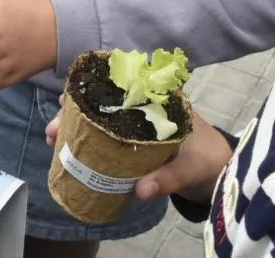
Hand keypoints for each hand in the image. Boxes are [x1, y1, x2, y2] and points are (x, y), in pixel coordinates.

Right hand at [43, 104, 230, 202]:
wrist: (222, 172)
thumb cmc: (209, 160)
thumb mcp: (190, 169)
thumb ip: (168, 178)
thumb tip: (140, 191)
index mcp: (158, 100)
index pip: (118, 84)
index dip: (90, 87)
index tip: (66, 96)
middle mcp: (143, 105)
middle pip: (101, 100)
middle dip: (74, 112)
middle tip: (53, 128)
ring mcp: (135, 123)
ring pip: (99, 116)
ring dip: (75, 125)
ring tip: (52, 138)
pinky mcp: (132, 140)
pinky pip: (105, 133)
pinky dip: (86, 138)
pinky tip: (67, 147)